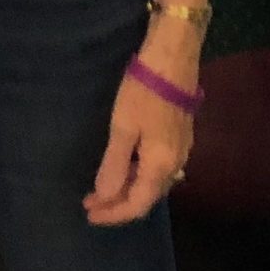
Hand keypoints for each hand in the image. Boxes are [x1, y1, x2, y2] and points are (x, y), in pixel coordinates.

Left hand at [84, 31, 197, 225]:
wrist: (174, 57)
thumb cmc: (144, 90)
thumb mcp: (123, 127)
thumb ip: (114, 164)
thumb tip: (105, 196)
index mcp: (161, 166)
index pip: (137, 204)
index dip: (114, 213)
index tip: (89, 214)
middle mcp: (175, 164)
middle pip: (147, 196)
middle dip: (118, 201)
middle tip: (90, 201)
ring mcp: (180, 150)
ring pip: (152, 181)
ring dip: (126, 187)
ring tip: (101, 186)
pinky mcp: (178, 136)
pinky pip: (156, 167)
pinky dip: (136, 173)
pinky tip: (122, 165)